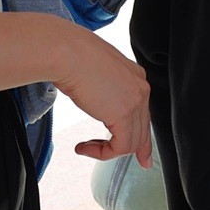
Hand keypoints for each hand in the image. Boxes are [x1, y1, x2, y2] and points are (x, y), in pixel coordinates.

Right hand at [53, 25, 151, 167]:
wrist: (66, 52)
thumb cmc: (71, 56)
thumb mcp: (94, 73)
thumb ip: (104, 89)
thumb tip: (99, 102)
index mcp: (135, 76)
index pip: (143, 113)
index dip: (141, 136)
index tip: (140, 155)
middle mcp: (141, 88)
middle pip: (143, 129)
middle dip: (134, 150)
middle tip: (113, 157)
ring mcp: (136, 101)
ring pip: (132, 141)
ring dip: (107, 150)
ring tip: (85, 147)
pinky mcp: (125, 114)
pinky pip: (121, 146)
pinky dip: (103, 153)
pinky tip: (84, 147)